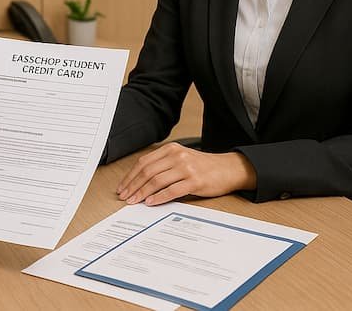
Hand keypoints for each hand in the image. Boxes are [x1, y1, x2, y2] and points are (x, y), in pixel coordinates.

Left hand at [116, 142, 256, 205]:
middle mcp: (177, 156)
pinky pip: (172, 190)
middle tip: (125, 196)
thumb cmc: (203, 167)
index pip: (144, 162)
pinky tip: (151, 202)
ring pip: (157, 181)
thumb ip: (163, 165)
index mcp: (170, 149)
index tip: (123, 187)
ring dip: (142, 193)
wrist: (228, 169)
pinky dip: (159, 197)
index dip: (130, 176)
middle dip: (133, 185)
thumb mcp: (181, 159)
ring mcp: (186, 168)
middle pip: (147, 171)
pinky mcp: (195, 181)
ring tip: (134, 201)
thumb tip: (139, 181)